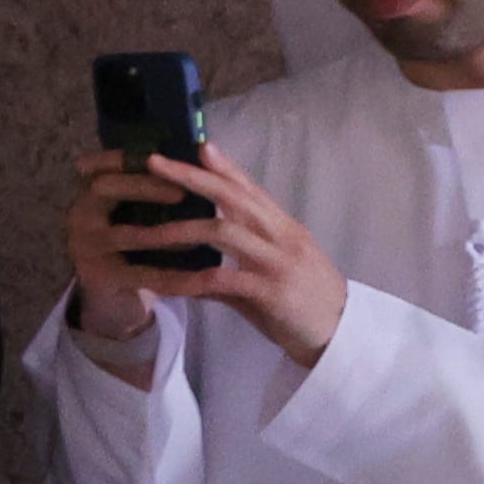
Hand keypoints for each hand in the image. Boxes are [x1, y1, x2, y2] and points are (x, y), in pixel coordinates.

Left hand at [63, 143, 348, 369]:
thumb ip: (234, 259)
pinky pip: (221, 280)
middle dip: (191, 178)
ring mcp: (278, 263)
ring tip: (141, 232)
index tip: (197, 145)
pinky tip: (159, 282)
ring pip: (223, 232)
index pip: (251, 188)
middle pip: (234, 198)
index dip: (224, 166)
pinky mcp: (271, 292)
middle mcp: (283, 237)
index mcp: (284, 228)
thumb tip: (190, 257)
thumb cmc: (303, 303)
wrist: (341, 338)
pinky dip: (186, 280)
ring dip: (177, 231)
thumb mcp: (272, 271)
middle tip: (153, 163)